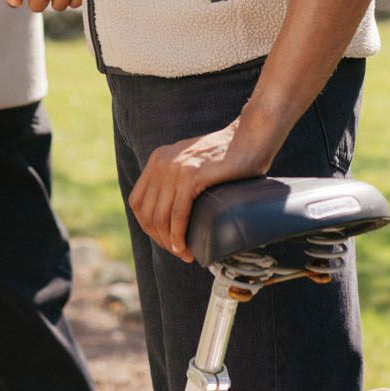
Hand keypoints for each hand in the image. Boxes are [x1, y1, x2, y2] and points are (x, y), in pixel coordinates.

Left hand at [128, 117, 279, 262]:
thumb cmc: (228, 155)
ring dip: (170, 242)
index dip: (147, 227)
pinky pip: (178, 213)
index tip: (164, 240)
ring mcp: (176, 167)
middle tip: (178, 252)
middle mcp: (163, 162)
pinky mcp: (193, 175)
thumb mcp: (192, 161)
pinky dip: (178, 235)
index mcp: (159, 158)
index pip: (138, 202)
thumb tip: (170, 212)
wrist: (251, 136)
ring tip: (184, 254)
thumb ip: (177, 177)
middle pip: (147, 212)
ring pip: (161, 216)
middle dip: (159, 238)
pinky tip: (184, 247)